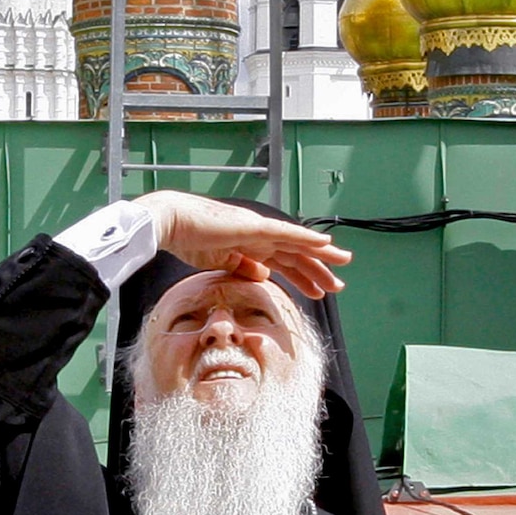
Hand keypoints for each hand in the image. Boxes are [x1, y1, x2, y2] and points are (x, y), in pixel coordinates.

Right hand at [137, 190, 350, 298]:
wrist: (172, 222)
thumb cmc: (188, 240)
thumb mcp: (220, 263)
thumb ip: (243, 268)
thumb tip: (265, 275)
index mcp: (249, 245)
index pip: (283, 263)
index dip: (302, 277)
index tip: (318, 291)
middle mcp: (258, 235)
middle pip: (295, 254)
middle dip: (317, 270)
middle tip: (337, 286)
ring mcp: (258, 229)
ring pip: (298, 243)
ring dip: (321, 254)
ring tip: (343, 262)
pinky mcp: (255, 226)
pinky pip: (287, 233)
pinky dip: (307, 238)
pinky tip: (325, 244)